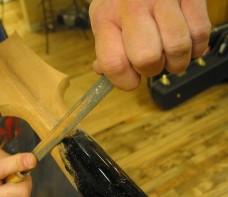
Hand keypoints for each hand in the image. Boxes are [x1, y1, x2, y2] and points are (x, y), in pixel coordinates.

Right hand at [0, 148, 36, 196]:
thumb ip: (6, 157)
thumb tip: (27, 162)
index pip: (1, 169)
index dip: (19, 163)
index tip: (32, 159)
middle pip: (20, 192)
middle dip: (26, 181)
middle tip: (19, 176)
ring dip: (22, 190)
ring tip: (9, 186)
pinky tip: (7, 196)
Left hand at [89, 0, 210, 90]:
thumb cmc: (124, 1)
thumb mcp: (105, 19)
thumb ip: (106, 48)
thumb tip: (103, 71)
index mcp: (106, 18)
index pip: (114, 64)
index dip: (125, 81)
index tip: (132, 79)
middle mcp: (132, 7)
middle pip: (147, 59)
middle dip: (152, 69)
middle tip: (153, 59)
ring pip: (178, 48)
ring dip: (177, 60)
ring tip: (170, 51)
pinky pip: (200, 33)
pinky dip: (196, 46)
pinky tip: (185, 39)